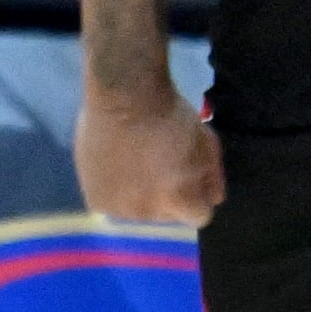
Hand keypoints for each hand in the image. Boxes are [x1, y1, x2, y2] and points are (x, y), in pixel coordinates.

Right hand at [76, 78, 223, 225]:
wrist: (124, 95)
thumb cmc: (171, 115)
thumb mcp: (205, 144)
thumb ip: (211, 176)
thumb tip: (213, 199)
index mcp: (179, 200)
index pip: (198, 216)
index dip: (195, 195)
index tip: (187, 177)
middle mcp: (148, 212)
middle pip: (167, 214)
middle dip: (166, 196)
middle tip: (157, 166)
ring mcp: (119, 208)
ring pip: (137, 211)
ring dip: (138, 194)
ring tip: (132, 164)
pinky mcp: (96, 199)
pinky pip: (112, 203)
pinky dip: (114, 189)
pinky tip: (114, 167)